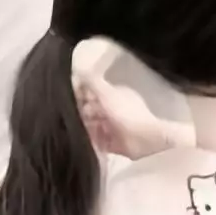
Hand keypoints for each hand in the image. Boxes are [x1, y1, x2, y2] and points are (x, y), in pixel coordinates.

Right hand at [74, 74, 191, 159]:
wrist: (145, 140)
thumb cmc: (126, 113)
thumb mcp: (106, 93)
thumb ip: (91, 81)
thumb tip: (77, 69)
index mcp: (116, 95)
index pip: (94, 93)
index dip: (82, 96)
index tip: (70, 100)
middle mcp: (116, 110)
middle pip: (93, 110)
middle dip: (82, 114)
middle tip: (73, 118)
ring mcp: (117, 128)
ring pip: (95, 126)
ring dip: (86, 128)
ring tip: (77, 130)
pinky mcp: (116, 145)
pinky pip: (100, 142)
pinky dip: (93, 142)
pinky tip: (84, 142)